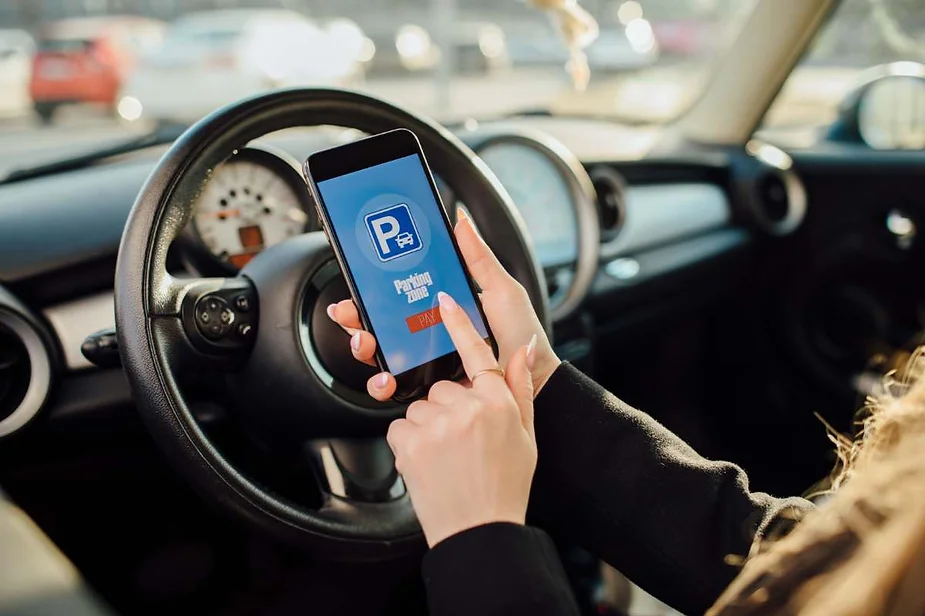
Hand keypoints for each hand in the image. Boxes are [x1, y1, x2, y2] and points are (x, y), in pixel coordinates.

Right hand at [328, 209, 560, 399]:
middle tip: (350, 313)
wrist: (533, 378)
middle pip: (377, 322)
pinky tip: (387, 379)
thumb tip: (461, 219)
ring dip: (362, 347)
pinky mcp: (426, 387)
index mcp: (438, 306)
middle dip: (355, 317)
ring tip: (367, 343)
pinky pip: (394, 386)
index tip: (355, 282)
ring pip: (378, 354)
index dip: (370, 289)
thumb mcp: (501, 290)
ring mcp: (424, 361)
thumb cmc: (520, 333)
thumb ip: (478, 259)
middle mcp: (425, 332)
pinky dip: (382, 384)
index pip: (394, 294)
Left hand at [387, 291, 537, 546]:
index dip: (459, 323)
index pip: (478, 352)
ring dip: (426, 425)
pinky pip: (400, 426)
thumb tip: (527, 348)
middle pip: (443, 387)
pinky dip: (408, 441)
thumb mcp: (526, 435)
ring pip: (420, 406)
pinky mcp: (409, 442)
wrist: (478, 529)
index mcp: (497, 403)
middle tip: (460, 441)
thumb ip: (521, 387)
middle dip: (446, 408)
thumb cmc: (505, 485)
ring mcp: (436, 424)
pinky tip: (428, 462)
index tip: (444, 299)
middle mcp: (467, 408)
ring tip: (445, 456)